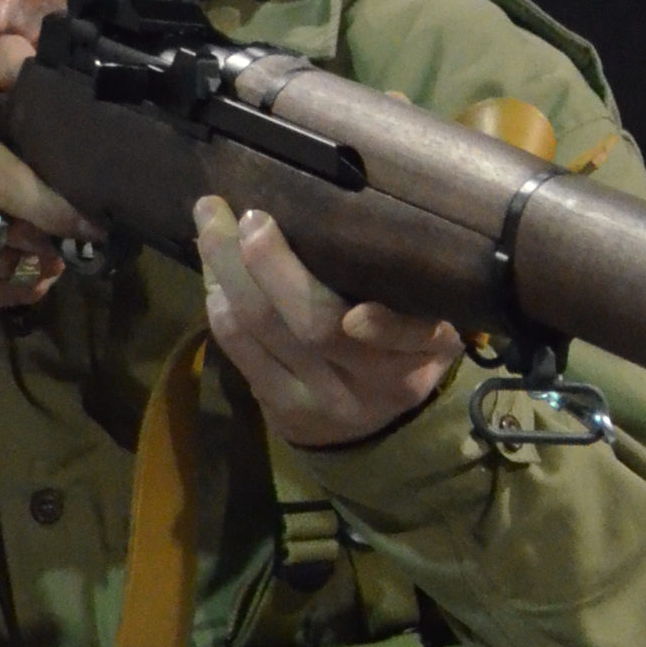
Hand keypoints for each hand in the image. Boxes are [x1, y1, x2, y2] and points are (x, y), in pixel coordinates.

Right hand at [0, 37, 86, 314]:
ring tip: (48, 233)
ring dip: (44, 254)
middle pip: (20, 231)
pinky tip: (26, 256)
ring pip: (16, 265)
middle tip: (82, 222)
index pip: (9, 183)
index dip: (59, 205)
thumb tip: (51, 70)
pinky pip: (5, 296)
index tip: (95, 215)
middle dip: (56, 229)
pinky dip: (28, 280)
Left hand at [195, 197, 460, 449]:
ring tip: (212, 222)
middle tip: (246, 213)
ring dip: (226, 273)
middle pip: (312, 326)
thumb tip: (333, 221)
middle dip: (270, 263)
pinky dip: (218, 304)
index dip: (381, 325)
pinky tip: (213, 271)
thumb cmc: (406, 356)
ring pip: (258, 333)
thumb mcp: (433, 333)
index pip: (400, 340)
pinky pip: (235, 351)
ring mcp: (312, 402)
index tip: (355, 305)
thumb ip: (408, 302)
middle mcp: (360, 389)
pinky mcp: (275, 410)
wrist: (374, 433)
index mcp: (407, 365)